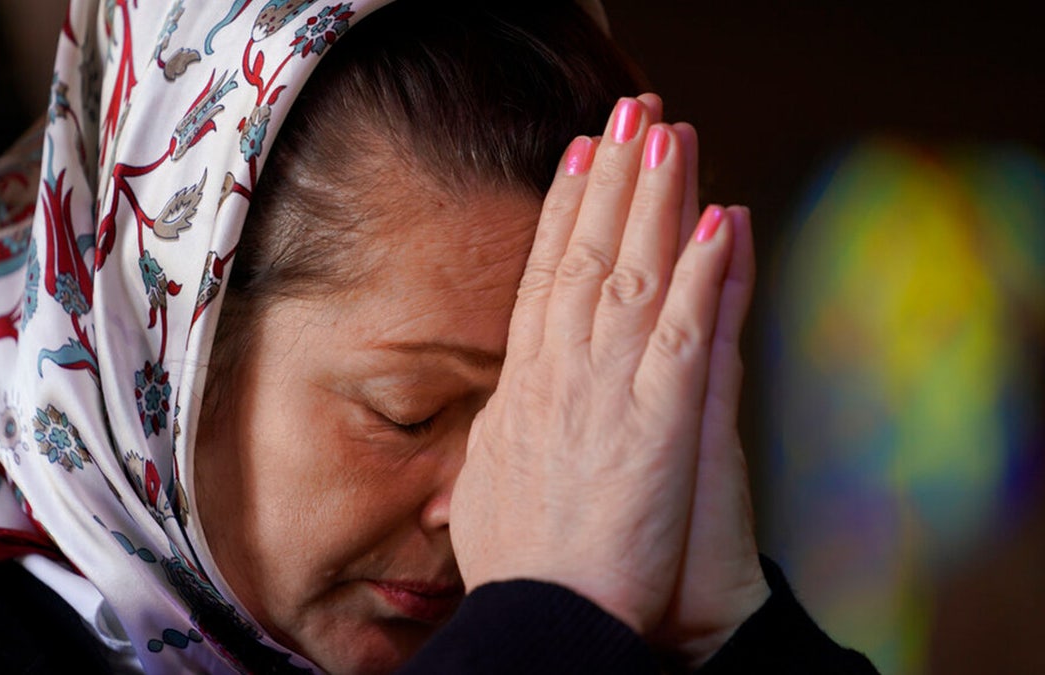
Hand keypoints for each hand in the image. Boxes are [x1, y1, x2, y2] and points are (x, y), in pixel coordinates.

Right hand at [449, 94, 767, 666]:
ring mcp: (607, 392)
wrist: (547, 621)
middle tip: (630, 114)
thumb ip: (500, 437)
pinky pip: (682, 330)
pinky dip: (701, 273)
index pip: (544, 280)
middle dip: (611, 179)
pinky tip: (719, 220)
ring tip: (672, 135)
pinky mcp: (659, 421)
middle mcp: (559, 374)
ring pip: (631, 275)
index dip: (563, 213)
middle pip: (585, 257)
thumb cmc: (519, 568)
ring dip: (655, 200)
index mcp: (521, 390)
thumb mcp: (487, 489)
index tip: (578, 160)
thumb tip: (500, 409)